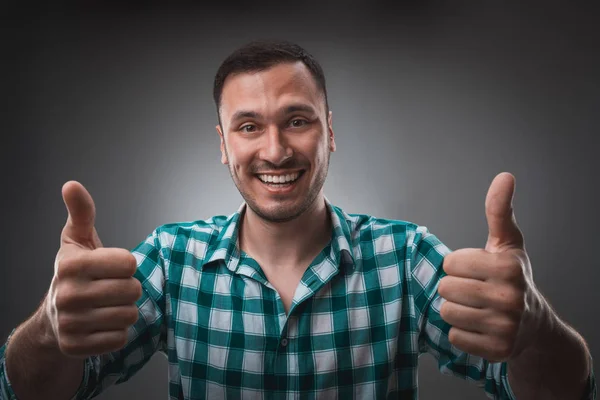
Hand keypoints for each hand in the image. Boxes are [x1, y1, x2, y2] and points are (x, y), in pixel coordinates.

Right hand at [44, 181, 141, 357]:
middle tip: (111, 288)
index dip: (126, 265)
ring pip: (129, 315)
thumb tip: (71, 185)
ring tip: (108, 305)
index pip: (129, 263)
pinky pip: (120, 339)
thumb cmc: (76, 273)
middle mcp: (67, 295)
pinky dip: (117, 332)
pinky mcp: (76, 347)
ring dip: (125, 311)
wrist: (53, 317)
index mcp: (72, 265)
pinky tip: (102, 324)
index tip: (112, 267)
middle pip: (132, 290)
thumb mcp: (77, 240)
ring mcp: (70, 323)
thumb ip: (82, 213)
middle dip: (128, 288)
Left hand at [438, 172, 540, 361]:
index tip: (476, 270)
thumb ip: (499, 210)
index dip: (459, 265)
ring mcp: (504, 327)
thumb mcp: (508, 242)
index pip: (450, 263)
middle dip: (455, 287)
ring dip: (455, 309)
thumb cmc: (513, 277)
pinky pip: (454, 336)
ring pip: (446, 312)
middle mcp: (509, 298)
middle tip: (475, 290)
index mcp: (508, 267)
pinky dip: (462, 332)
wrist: (534, 325)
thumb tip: (504, 176)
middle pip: (445, 288)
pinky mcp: (496, 350)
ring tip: (476, 307)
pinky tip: (480, 326)